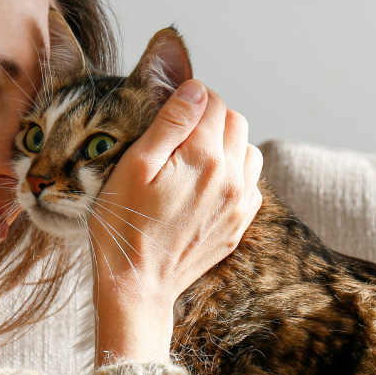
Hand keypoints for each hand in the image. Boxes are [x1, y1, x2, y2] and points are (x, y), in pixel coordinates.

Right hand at [89, 80, 263, 365]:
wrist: (138, 284)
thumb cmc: (124, 223)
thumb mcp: (134, 166)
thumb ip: (169, 123)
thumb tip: (195, 90)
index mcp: (203, 157)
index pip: (213, 101)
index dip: (190, 97)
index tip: (170, 110)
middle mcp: (231, 177)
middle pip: (236, 121)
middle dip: (210, 118)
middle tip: (178, 135)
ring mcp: (240, 203)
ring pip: (248, 150)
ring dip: (227, 145)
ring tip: (194, 159)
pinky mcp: (239, 223)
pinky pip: (251, 183)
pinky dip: (234, 175)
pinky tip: (205, 186)